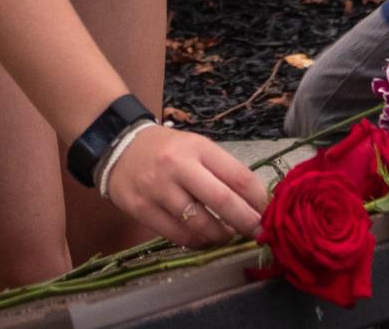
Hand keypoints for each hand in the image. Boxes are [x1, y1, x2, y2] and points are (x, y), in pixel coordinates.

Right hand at [103, 125, 268, 247]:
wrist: (119, 146)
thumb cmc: (167, 150)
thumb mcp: (197, 148)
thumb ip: (223, 172)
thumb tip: (255, 203)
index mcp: (198, 148)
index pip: (238, 176)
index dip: (259, 200)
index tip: (269, 213)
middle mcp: (179, 167)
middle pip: (222, 201)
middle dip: (246, 222)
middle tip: (259, 234)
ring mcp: (158, 189)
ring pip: (200, 225)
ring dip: (221, 236)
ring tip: (228, 235)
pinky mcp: (142, 209)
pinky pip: (178, 236)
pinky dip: (198, 242)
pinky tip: (205, 238)